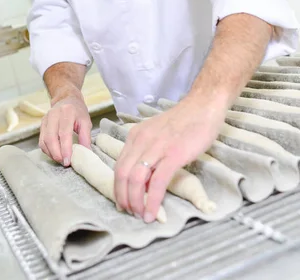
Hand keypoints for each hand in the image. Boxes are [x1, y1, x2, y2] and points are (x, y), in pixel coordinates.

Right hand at [39, 94, 91, 166]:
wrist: (66, 99)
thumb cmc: (78, 111)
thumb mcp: (86, 121)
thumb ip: (86, 137)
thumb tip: (86, 153)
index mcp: (67, 111)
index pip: (64, 133)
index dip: (65, 148)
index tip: (68, 161)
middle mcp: (53, 114)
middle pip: (51, 138)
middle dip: (56, 154)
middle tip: (64, 163)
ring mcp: (45, 119)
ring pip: (44, 140)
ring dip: (51, 153)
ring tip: (61, 160)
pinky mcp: (41, 124)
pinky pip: (41, 141)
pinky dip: (47, 150)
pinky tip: (55, 155)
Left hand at [113, 97, 224, 222]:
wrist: (203, 106)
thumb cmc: (184, 121)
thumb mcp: (157, 134)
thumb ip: (148, 152)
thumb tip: (144, 179)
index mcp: (136, 136)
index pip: (119, 166)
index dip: (118, 188)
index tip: (122, 202)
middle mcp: (141, 140)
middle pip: (122, 174)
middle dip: (123, 198)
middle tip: (129, 212)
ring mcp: (157, 147)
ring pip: (136, 179)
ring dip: (135, 202)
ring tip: (140, 215)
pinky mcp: (174, 155)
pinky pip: (157, 182)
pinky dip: (152, 201)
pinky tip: (152, 213)